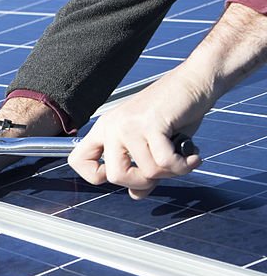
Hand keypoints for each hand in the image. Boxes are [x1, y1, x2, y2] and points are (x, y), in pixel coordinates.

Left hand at [68, 69, 207, 198]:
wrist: (197, 80)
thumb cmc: (175, 111)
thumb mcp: (152, 144)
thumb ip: (141, 170)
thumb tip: (136, 195)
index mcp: (105, 130)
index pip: (78, 160)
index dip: (96, 176)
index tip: (124, 172)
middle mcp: (112, 127)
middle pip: (114, 177)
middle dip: (143, 182)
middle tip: (163, 171)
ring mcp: (129, 125)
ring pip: (145, 172)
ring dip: (171, 172)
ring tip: (183, 159)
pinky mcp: (151, 124)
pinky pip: (164, 162)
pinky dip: (183, 166)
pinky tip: (193, 158)